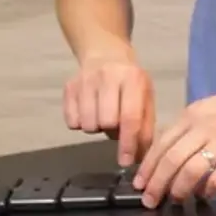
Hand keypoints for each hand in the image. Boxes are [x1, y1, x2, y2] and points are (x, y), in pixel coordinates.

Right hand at [63, 52, 155, 167]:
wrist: (105, 54)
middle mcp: (108, 77)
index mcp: (133, 80)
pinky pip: (71, 121)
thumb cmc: (131, 82)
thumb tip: (141, 158)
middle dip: (112, 131)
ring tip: (103, 116)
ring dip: (96, 128)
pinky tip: (89, 112)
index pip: (130, 118)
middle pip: (106, 122)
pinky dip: (80, 124)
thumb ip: (146, 127)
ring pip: (87, 124)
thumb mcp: (146, 99)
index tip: (126, 162)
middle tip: (116, 125)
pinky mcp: (68, 87)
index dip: (128, 143)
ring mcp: (85, 81)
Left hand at [133, 82, 215, 206]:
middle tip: (150, 200)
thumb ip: (190, 127)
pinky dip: (208, 190)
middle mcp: (203, 127)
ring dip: (178, 189)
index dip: (147, 167)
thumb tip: (171, 152)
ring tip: (175, 200)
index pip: (161, 143)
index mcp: (192, 115)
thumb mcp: (210, 108)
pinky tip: (206, 195)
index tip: (140, 184)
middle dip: (156, 184)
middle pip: (171, 159)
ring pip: (190, 170)